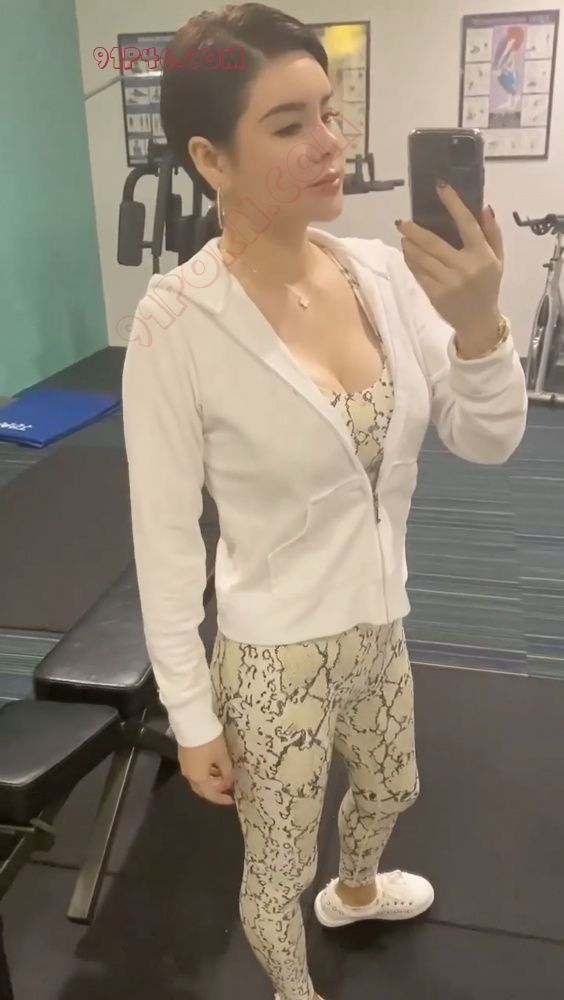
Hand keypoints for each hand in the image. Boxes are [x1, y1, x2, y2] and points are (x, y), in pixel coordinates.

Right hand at [178, 733, 234, 805]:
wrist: (191, 722)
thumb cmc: (209, 742)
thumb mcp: (222, 756)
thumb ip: (227, 772)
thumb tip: (228, 782)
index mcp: (199, 778)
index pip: (210, 795)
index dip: (221, 799)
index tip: (232, 799)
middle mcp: (189, 775)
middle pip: (202, 789)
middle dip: (215, 790)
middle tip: (227, 788)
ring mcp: (184, 765)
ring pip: (198, 779)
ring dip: (210, 780)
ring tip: (223, 775)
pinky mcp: (183, 755)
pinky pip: (195, 771)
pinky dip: (205, 772)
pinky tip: (213, 765)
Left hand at [396, 183, 503, 351]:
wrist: (478, 322)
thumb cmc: (488, 286)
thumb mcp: (498, 260)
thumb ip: (492, 234)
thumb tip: (483, 207)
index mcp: (482, 256)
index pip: (467, 224)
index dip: (453, 204)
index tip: (440, 187)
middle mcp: (465, 268)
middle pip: (434, 243)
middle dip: (414, 230)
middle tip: (401, 221)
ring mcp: (448, 283)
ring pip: (422, 258)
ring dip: (409, 245)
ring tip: (403, 235)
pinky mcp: (435, 295)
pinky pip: (418, 273)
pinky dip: (410, 261)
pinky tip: (407, 253)